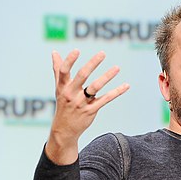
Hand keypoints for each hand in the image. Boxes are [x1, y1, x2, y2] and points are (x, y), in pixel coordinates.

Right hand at [46, 49, 129, 163]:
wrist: (64, 129)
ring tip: (117, 68)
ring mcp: (82, 102)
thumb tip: (54, 52)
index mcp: (63, 87)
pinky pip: (105, 99)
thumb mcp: (59, 88)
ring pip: (95, 87)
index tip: (77, 50)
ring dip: (107, 76)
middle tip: (102, 53)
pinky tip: (126, 86)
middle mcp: (71, 94)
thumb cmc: (63, 104)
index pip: (64, 72)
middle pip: (82, 76)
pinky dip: (116, 92)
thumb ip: (58, 70)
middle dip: (92, 64)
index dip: (69, 61)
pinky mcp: (91, 110)